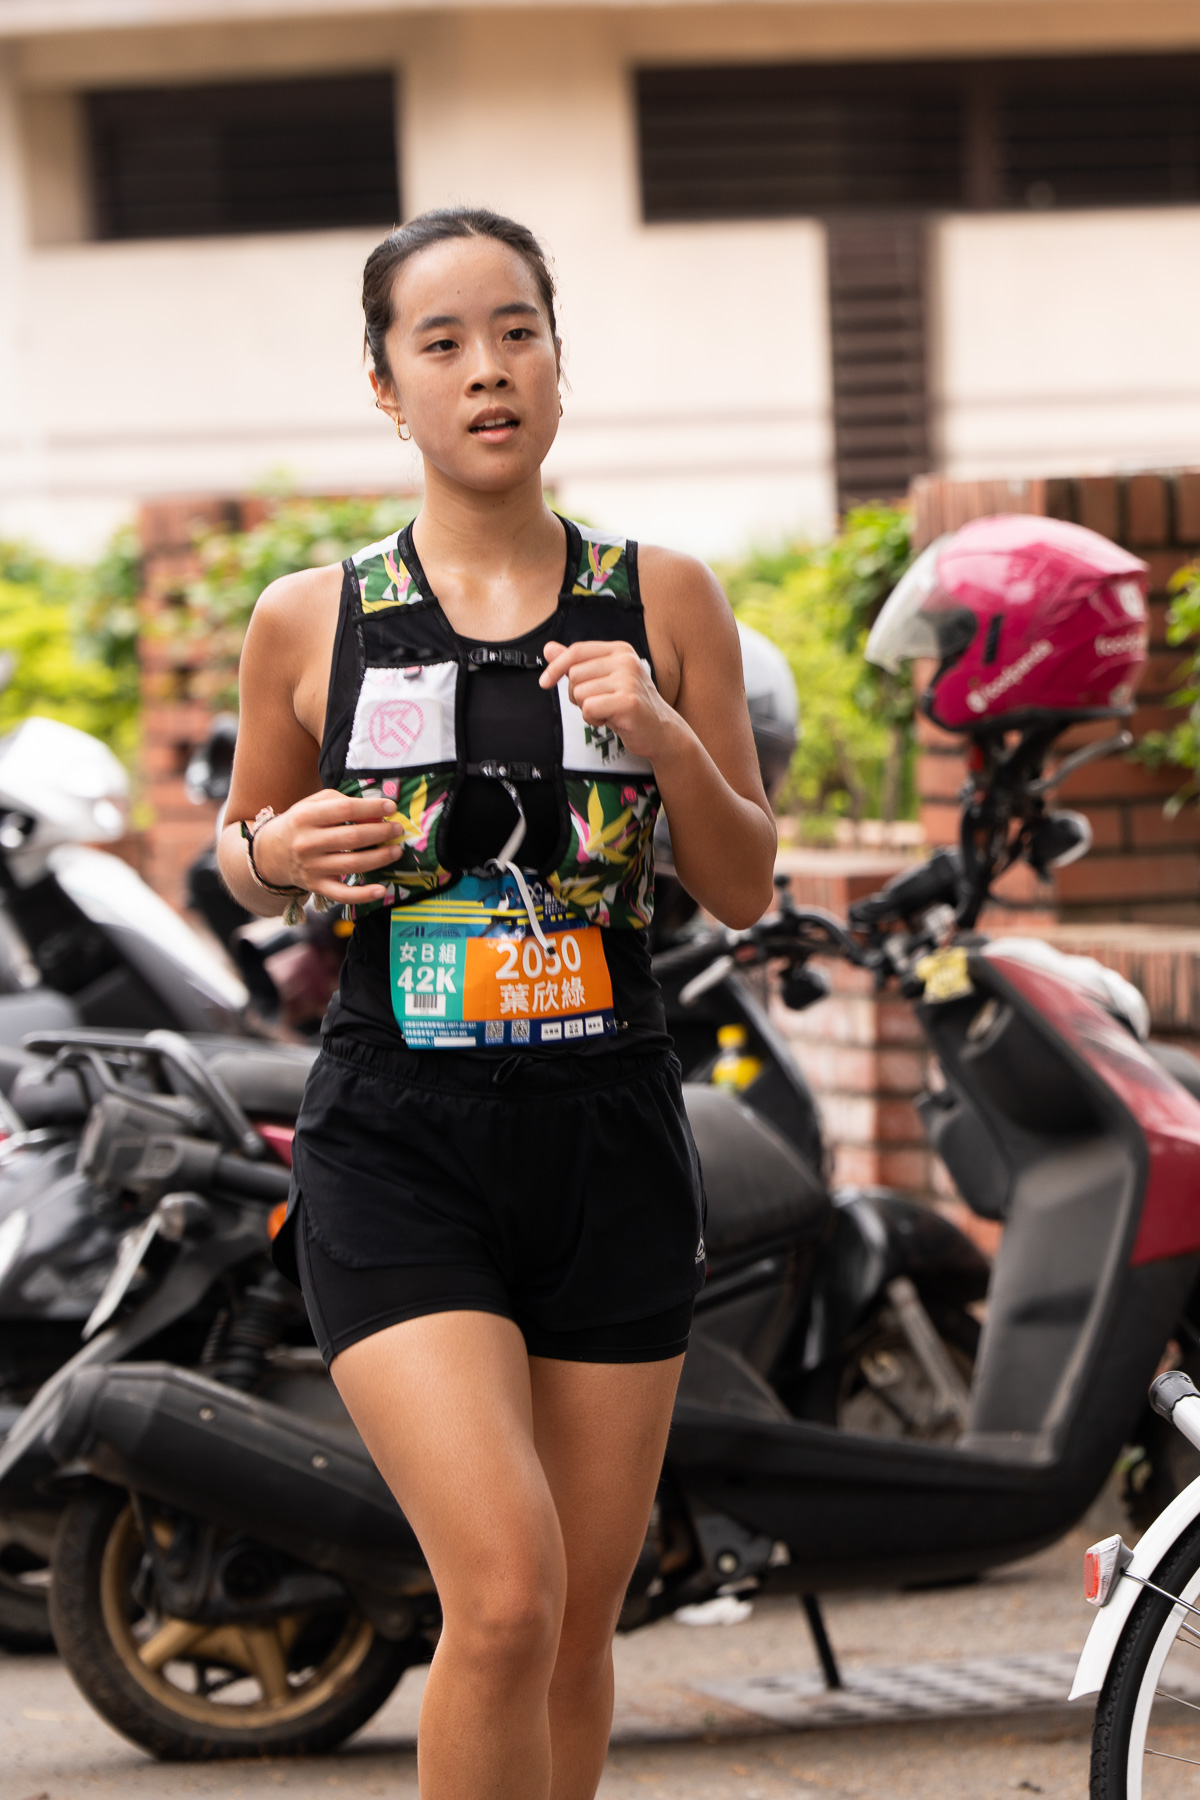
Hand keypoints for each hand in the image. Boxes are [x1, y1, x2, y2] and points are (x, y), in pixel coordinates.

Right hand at [251, 790, 405, 904]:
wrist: (272, 853)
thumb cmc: (302, 824)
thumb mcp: (314, 805)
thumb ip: (343, 803)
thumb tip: (376, 815)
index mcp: (306, 817)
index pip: (345, 810)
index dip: (371, 808)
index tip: (391, 807)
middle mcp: (307, 843)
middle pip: (351, 838)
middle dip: (380, 833)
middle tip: (398, 829)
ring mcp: (312, 867)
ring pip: (352, 864)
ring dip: (379, 858)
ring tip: (396, 850)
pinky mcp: (317, 886)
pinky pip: (343, 894)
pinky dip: (363, 895)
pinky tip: (381, 890)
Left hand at [539, 639, 677, 761]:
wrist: (660, 731)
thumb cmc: (628, 705)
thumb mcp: (602, 680)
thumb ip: (577, 663)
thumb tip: (548, 649)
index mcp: (620, 650)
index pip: (577, 651)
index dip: (556, 667)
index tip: (545, 683)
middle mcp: (626, 660)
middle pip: (574, 674)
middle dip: (576, 695)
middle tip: (597, 703)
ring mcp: (629, 680)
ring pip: (579, 693)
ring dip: (586, 709)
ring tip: (607, 711)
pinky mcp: (628, 702)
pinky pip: (589, 708)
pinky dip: (593, 719)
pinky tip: (610, 720)